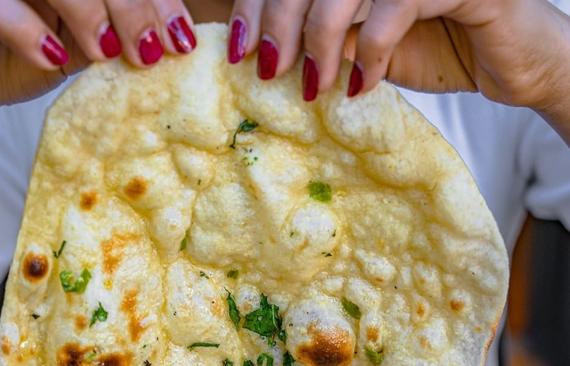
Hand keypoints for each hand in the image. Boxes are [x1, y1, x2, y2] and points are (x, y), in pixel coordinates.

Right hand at [0, 0, 196, 139]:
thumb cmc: (5, 61)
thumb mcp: (70, 50)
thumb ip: (109, 37)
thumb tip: (167, 43)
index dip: (155, 0)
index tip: (180, 39)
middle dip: (132, 5)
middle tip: (152, 49)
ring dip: (86, 10)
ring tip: (106, 52)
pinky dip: (24, 27)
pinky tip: (51, 58)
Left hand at [225, 0, 569, 140]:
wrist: (512, 63)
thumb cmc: (438, 48)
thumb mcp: (366, 48)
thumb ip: (327, 40)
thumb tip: (266, 51)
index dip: (257, 6)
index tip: (239, 49)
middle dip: (277, 21)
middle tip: (265, 67)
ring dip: (318, 38)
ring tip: (312, 84)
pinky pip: (395, 9)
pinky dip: (371, 50)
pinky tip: (364, 85)